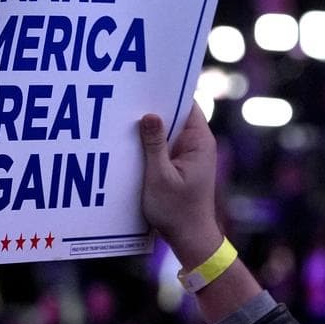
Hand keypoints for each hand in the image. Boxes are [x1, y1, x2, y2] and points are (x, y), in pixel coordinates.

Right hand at [139, 103, 223, 268]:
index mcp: (199, 142)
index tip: (147, 85)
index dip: (169, 93)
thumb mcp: (160, 177)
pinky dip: (150, 144)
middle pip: (175, 116)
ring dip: (149, 129)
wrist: (189, 238)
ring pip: (167, 131)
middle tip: (128, 100)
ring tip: (125, 119)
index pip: (187, 105)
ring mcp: (188, 155)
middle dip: (154, 110)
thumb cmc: (177, 211)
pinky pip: (164, 146)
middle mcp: (197, 144)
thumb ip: (154, 145)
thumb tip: (149, 115)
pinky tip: (130, 143)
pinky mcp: (179, 165)